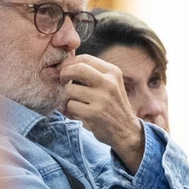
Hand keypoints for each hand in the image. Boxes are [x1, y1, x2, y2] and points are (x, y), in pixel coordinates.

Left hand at [60, 55, 146, 171]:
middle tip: (62, 81)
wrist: (127, 131)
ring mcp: (102, 98)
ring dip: (66, 97)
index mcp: (113, 72)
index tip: (64, 69)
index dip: (69, 62)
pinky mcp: (95, 113)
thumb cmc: (113, 106)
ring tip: (71, 102)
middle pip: (77, 68)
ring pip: (70, 89)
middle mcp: (109, 83)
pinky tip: (76, 113)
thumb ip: (94, 73)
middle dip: (64, 73)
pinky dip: (69, 110)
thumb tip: (66, 64)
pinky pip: (71, 106)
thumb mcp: (110, 84)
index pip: (85, 58)